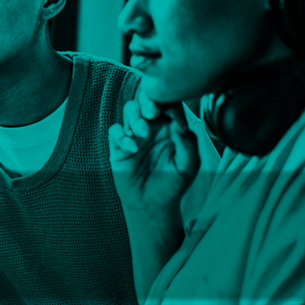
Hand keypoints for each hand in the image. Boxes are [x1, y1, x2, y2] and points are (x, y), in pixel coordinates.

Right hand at [108, 87, 199, 217]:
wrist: (152, 204)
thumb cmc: (172, 184)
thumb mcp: (188, 166)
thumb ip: (188, 144)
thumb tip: (181, 124)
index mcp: (172, 127)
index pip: (171, 105)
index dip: (171, 105)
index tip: (175, 120)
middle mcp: (153, 126)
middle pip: (147, 99)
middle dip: (148, 100)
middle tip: (152, 112)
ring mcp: (135, 135)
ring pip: (130, 110)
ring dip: (135, 116)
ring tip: (142, 132)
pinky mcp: (119, 146)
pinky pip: (115, 131)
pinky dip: (121, 136)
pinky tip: (132, 148)